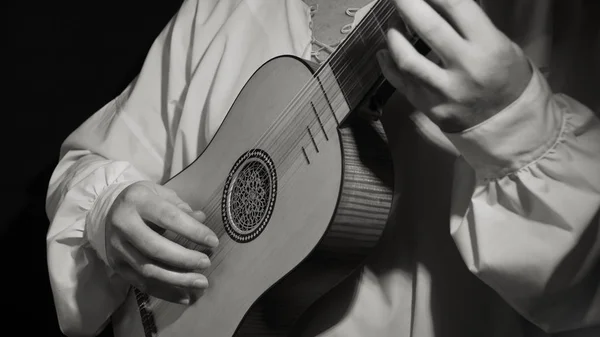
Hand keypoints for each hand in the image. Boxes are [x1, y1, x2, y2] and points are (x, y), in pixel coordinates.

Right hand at [105, 181, 218, 304]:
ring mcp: (116, 247)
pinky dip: (165, 292)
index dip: (193, 231)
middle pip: (155, 248)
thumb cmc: (145, 201)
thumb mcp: (162, 195)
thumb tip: (201, 218)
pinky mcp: (116, 265)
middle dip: (185, 259)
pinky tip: (184, 296)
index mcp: (137, 200)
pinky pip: (141, 284)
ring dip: (178, 279)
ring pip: (148, 269)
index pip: (168, 217)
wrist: (109, 210)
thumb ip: (182, 208)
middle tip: (206, 263)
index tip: (213, 242)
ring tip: (201, 283)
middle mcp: (123, 223)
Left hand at [377, 0, 532, 132]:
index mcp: (488, 46)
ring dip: (393, 35)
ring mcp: (444, 90)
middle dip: (407, 4)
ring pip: (407, 58)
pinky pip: (401, 82)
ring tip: (393, 24)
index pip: (456, 6)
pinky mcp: (429, 107)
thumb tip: (437, 4)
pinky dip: (387, 65)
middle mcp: (465, 67)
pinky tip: (383, 52)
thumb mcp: (500, 44)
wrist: (507, 123)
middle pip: (428, 27)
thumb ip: (470, 24)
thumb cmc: (506, 76)